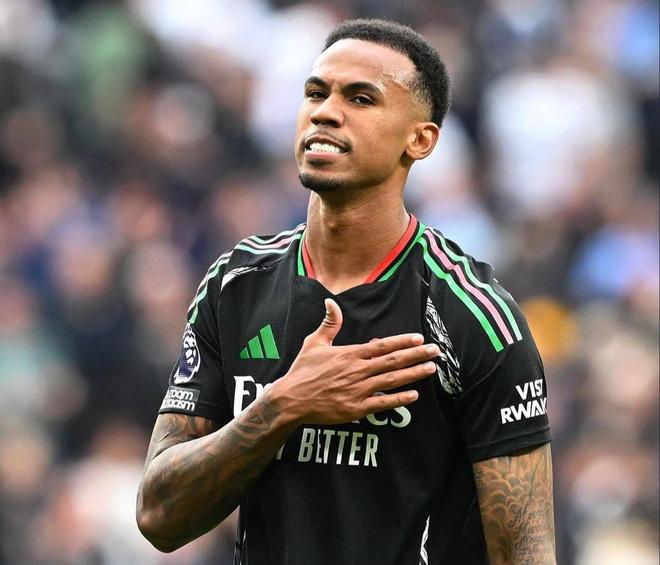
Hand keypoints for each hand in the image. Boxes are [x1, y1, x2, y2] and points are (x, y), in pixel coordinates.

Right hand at [271, 298, 438, 424]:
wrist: (291, 400)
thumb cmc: (303, 370)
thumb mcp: (314, 343)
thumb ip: (329, 323)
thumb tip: (331, 301)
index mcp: (350, 355)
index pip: (382, 346)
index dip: (402, 341)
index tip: (419, 337)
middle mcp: (358, 371)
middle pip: (393, 361)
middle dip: (416, 355)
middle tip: (435, 351)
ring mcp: (358, 390)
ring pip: (392, 380)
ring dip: (413, 374)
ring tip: (430, 368)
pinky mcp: (356, 408)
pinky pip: (382, 403)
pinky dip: (399, 400)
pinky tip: (414, 395)